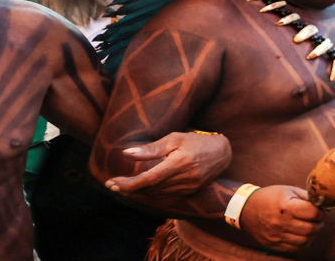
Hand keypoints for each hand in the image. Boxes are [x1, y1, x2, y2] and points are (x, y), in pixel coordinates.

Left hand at [105, 132, 231, 196]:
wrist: (223, 152)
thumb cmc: (197, 141)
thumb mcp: (175, 138)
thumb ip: (151, 149)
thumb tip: (127, 153)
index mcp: (180, 163)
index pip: (149, 179)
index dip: (129, 184)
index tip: (113, 183)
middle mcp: (185, 178)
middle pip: (150, 189)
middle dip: (129, 188)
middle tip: (111, 184)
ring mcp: (189, 187)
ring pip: (156, 194)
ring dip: (138, 192)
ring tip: (122, 186)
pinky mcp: (190, 191)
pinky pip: (166, 196)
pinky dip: (151, 193)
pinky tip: (141, 189)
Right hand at [239, 185, 325, 252]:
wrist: (246, 209)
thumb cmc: (270, 197)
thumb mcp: (288, 190)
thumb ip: (306, 197)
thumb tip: (323, 203)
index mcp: (286, 206)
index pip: (313, 213)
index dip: (321, 213)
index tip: (322, 211)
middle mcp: (281, 222)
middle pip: (310, 229)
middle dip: (319, 224)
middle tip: (319, 220)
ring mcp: (276, 235)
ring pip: (304, 241)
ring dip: (312, 235)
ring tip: (312, 227)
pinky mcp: (273, 244)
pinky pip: (295, 248)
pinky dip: (303, 243)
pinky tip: (303, 235)